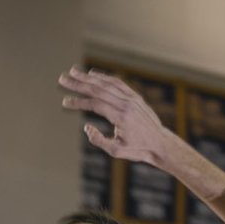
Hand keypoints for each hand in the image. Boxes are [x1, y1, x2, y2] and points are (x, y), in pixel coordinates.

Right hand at [58, 66, 172, 165]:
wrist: (161, 144)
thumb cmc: (138, 150)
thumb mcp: (116, 151)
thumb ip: (99, 140)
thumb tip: (86, 127)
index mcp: (120, 117)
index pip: (95, 104)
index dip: (78, 102)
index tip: (65, 102)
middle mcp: (126, 104)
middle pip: (98, 89)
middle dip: (78, 84)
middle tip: (62, 79)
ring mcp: (131, 98)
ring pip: (107, 83)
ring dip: (88, 77)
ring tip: (73, 72)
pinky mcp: (135, 97)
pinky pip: (118, 83)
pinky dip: (104, 77)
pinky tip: (93, 74)